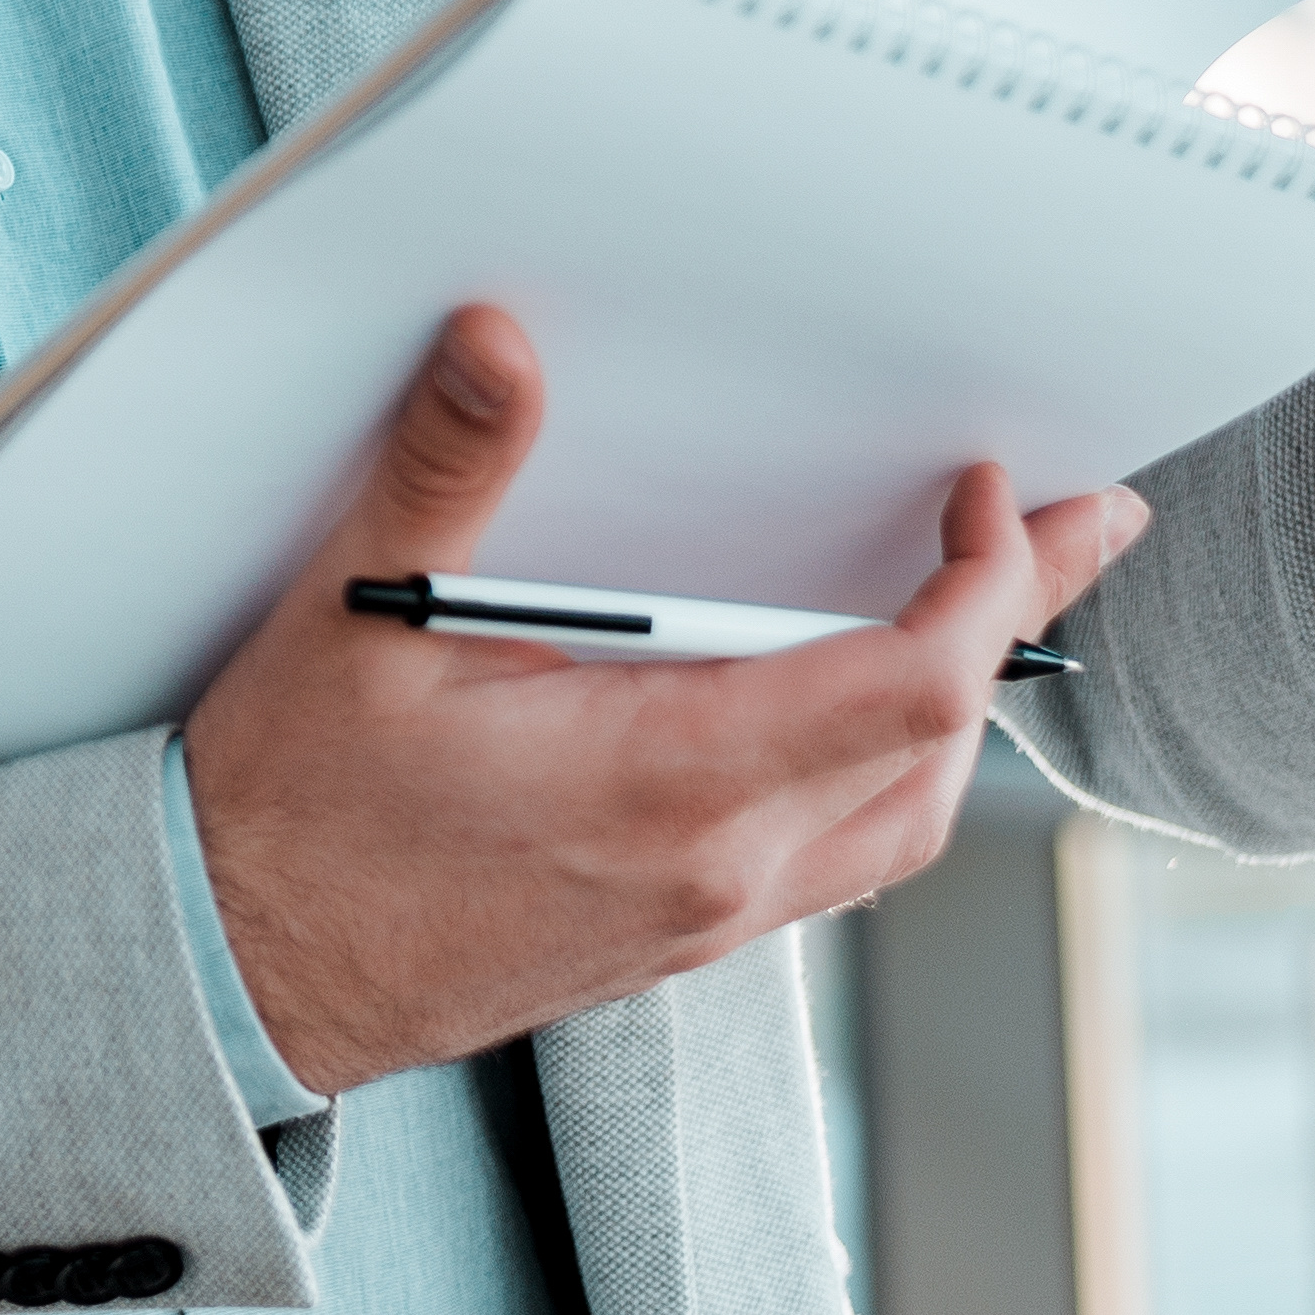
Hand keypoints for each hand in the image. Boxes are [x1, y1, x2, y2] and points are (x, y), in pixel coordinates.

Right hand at [184, 308, 1139, 1097]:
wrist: (240, 971)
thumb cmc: (291, 809)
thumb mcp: (355, 613)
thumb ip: (446, 470)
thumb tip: (498, 344)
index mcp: (668, 783)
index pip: (908, 687)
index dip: (985, 584)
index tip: (991, 491)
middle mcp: (716, 868)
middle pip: (938, 756)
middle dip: (1017, 627)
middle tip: (1074, 529)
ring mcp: (702, 917)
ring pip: (899, 821)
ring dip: (956, 713)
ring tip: (987, 612)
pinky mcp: (672, 938)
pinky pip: (832, 858)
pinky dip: (878, 769)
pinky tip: (841, 711)